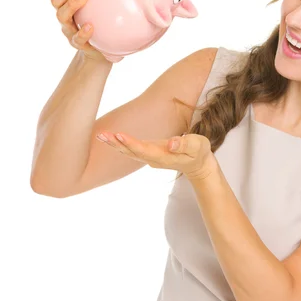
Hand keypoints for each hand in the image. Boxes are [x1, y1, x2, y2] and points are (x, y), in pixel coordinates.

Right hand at [50, 0, 106, 62]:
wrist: (103, 51)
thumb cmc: (105, 22)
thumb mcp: (109, 3)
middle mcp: (66, 13)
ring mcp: (69, 29)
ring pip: (61, 16)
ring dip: (71, 5)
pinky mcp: (78, 44)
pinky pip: (76, 39)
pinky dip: (82, 32)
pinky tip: (90, 27)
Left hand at [96, 131, 217, 180]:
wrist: (198, 165)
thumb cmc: (199, 153)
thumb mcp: (198, 146)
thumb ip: (185, 144)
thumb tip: (171, 144)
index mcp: (163, 157)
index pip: (144, 150)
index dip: (131, 143)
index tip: (119, 135)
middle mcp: (153, 159)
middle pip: (131, 152)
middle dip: (116, 144)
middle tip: (101, 135)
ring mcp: (150, 157)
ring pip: (128, 152)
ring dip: (114, 144)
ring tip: (100, 135)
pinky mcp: (148, 153)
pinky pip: (131, 149)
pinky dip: (119, 144)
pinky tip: (109, 138)